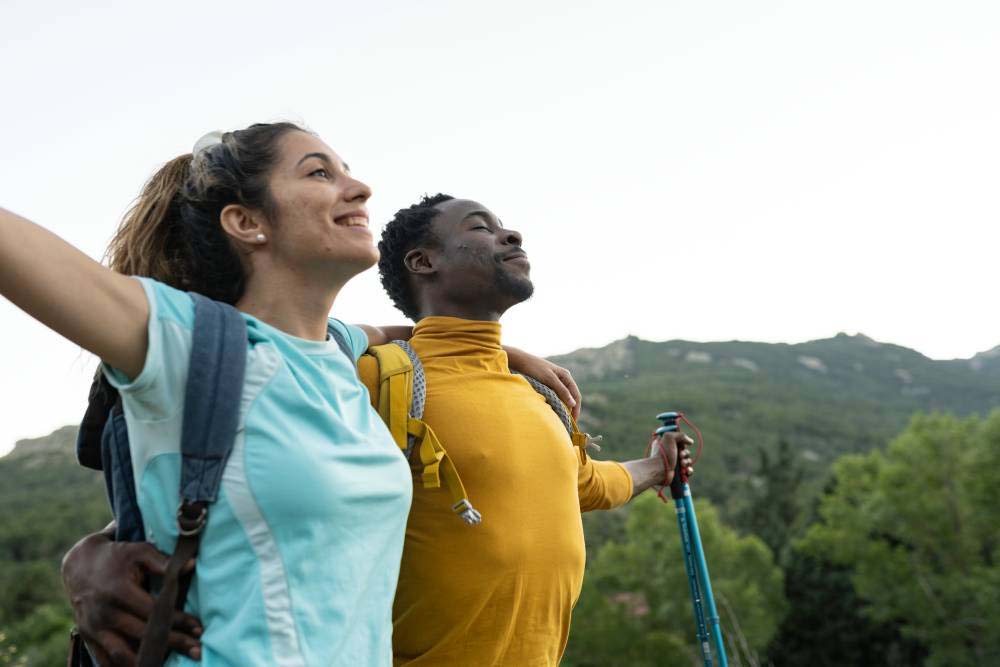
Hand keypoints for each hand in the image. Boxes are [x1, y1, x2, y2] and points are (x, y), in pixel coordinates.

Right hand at [62, 531, 201, 664]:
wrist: (81, 566)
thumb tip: (192, 564)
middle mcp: (104, 613)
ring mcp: (94, 628)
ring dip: (147, 663)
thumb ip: (164, 562)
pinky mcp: (88, 638)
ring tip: (170, 665)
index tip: (199, 629)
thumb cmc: (118, 557)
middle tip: (198, 651)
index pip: (153, 612)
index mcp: (118, 591)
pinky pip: (105, 661)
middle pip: (142, 636)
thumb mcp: (140, 552)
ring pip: (121, 655)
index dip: (178, 621)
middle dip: (173, 644)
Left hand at [504, 346, 581, 418]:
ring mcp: (556, 381)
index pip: (576, 395)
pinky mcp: (548, 384)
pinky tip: (553, 411)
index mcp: (566, 376)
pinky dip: (557, 404)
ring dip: (564, 408)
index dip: (576, 409)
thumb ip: (561, 391)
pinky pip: (556, 396)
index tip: (573, 422)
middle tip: (568, 424)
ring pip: (563, 397)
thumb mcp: (549, 379)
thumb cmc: (534, 368)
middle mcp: (563, 378)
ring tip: (561, 420)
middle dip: (571, 410)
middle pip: (571, 397)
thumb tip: (573, 404)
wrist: (519, 361)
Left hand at [652, 431, 694, 485]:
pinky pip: (687, 470)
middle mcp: (669, 454)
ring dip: (687, 462)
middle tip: (680, 456)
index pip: (678, 441)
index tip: (680, 445)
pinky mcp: (677, 473)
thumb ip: (681, 435)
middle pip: (684, 451)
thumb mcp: (669, 437)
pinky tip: (686, 471)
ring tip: (682, 464)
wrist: (659, 470)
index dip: (681, 443)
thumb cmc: (663, 454)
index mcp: (666, 445)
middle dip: (685, 454)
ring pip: (687, 461)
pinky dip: (689, 471)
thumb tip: (690, 442)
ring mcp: (673, 464)